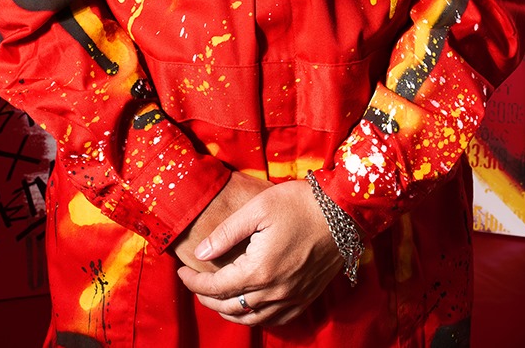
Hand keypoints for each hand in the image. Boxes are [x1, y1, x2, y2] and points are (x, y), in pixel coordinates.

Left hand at [177, 179, 343, 325]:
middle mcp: (274, 292)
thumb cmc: (299, 203)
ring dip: (228, 311)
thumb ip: (226, 233)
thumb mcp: (258, 208)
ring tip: (215, 297)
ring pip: (251, 318)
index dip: (194, 283)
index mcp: (259, 270)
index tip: (180, 272)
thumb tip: (200, 253)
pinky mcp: (306, 297)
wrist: (343, 212)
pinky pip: (275, 320)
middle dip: (206, 298)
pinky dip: (255, 317)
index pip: (216, 287)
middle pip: (230, 306)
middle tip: (193, 283)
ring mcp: (292, 298)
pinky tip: (249, 306)